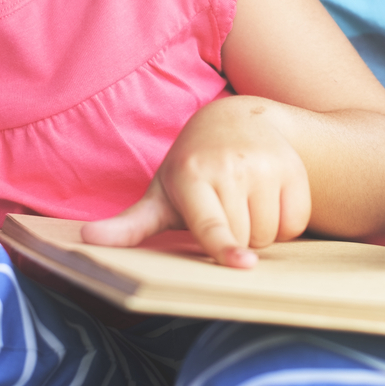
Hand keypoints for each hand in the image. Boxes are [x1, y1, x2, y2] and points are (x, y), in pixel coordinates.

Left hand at [83, 97, 312, 267]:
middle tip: (223, 215)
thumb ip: (130, 224)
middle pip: (243, 238)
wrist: (235, 120)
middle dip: (235, 243)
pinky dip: (285, 223)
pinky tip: (267, 202)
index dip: (225, 247)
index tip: (242, 264)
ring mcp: (265, 165)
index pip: (212, 223)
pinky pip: (296, 221)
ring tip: (243, 207)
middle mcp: (230, 167)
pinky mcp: (293, 168)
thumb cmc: (191, 167)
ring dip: (260, 234)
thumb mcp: (160, 193)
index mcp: (193, 177)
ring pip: (271, 233)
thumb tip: (88, 238)